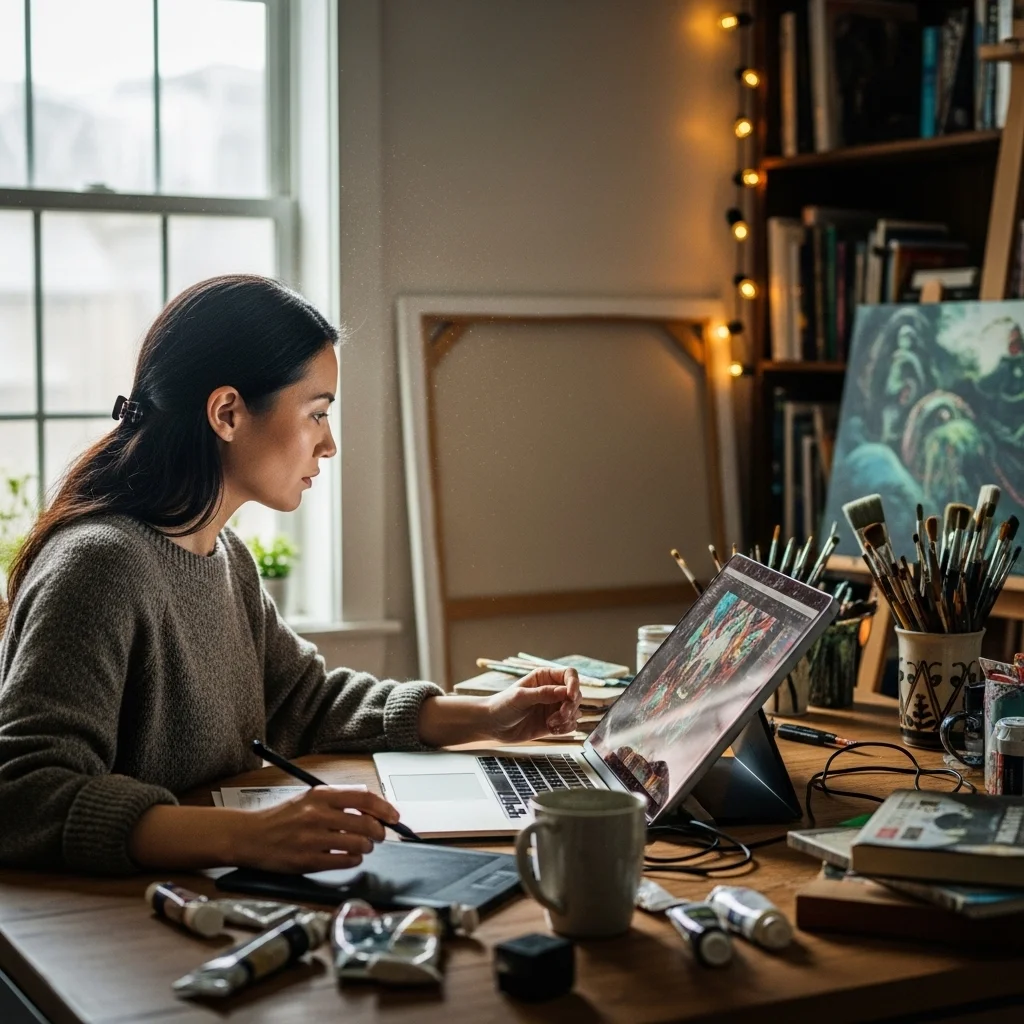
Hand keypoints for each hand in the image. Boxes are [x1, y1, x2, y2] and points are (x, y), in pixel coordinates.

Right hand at [229, 786, 399, 873]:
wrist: (250, 836)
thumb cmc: (282, 818)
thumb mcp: (308, 799)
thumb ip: (338, 802)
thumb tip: (373, 810)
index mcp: (320, 795)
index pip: (363, 798)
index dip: (384, 808)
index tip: (394, 816)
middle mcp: (317, 814)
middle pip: (365, 822)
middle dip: (379, 832)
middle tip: (380, 836)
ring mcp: (312, 838)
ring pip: (358, 844)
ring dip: (366, 848)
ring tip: (363, 847)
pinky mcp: (307, 860)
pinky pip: (344, 862)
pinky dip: (353, 860)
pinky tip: (350, 858)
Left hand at [484, 667, 581, 742]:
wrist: (492, 725)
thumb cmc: (502, 705)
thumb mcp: (521, 697)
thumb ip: (543, 694)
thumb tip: (565, 692)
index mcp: (545, 677)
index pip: (570, 675)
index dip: (574, 684)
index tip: (570, 697)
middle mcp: (553, 691)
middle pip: (576, 694)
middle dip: (571, 706)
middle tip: (560, 715)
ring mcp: (554, 707)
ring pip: (576, 711)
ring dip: (568, 718)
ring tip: (551, 724)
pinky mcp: (554, 723)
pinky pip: (570, 725)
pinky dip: (565, 728)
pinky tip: (551, 729)